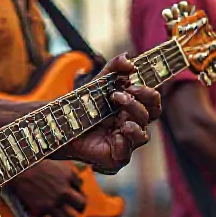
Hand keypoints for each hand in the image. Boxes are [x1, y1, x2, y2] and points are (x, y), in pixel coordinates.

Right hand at [12, 160, 85, 216]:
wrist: (21, 170)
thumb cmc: (41, 166)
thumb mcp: (61, 166)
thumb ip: (74, 177)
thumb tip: (80, 187)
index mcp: (68, 182)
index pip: (82, 199)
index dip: (81, 201)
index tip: (78, 201)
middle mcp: (61, 194)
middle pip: (79, 210)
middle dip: (78, 211)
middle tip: (74, 210)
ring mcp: (50, 204)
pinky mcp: (39, 211)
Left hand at [66, 54, 161, 172]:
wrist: (62, 124)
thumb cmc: (84, 105)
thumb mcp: (99, 82)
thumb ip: (114, 67)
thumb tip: (129, 59)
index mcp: (133, 108)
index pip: (153, 102)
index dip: (148, 93)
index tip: (130, 85)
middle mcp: (133, 125)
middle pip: (150, 116)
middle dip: (137, 104)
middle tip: (118, 96)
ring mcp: (125, 142)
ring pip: (143, 136)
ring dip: (134, 124)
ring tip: (119, 118)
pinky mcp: (114, 157)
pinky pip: (126, 154)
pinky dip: (122, 144)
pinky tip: (114, 136)